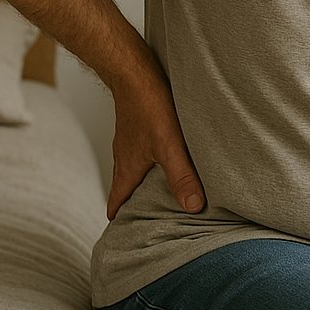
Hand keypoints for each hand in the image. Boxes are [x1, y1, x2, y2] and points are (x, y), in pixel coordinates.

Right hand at [106, 72, 205, 219]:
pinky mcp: (139, 127)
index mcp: (127, 170)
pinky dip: (154, 163)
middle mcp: (125, 158)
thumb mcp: (169, 146)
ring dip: (147, 184)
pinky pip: (144, 153)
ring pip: (136, 171)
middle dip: (137, 206)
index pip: (116, 204)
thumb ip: (181, 177)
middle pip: (126, 190)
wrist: (136, 71)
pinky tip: (172, 158)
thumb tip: (193, 207)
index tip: (128, 238)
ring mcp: (130, 142)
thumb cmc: (149, 107)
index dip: (121, 223)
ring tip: (168, 194)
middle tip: (153, 220)